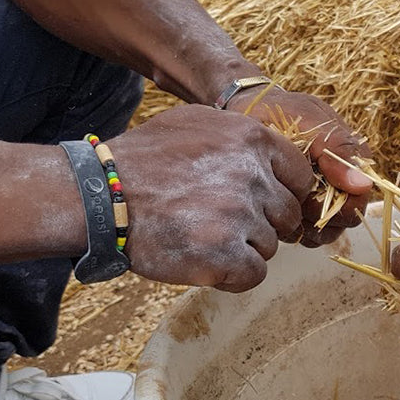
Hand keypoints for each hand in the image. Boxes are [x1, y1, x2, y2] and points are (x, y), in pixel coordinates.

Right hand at [110, 105, 313, 291]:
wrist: (99, 197)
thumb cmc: (145, 161)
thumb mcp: (197, 123)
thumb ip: (242, 138)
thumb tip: (277, 159)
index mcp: (251, 139)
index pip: (300, 176)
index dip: (285, 194)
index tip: (265, 204)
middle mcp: (252, 174)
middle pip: (287, 215)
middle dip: (263, 224)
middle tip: (223, 225)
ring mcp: (240, 215)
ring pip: (270, 245)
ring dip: (243, 249)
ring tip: (203, 237)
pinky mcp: (225, 254)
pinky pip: (254, 274)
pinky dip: (233, 276)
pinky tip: (206, 264)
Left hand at [228, 87, 372, 246]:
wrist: (248, 115)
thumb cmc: (282, 113)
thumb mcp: (310, 121)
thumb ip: (338, 150)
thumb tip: (363, 185)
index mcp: (356, 164)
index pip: (358, 202)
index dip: (336, 203)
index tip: (310, 188)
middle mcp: (345, 186)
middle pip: (343, 221)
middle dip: (316, 212)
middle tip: (290, 190)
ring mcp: (325, 203)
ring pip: (324, 233)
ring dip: (302, 221)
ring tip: (280, 194)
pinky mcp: (303, 215)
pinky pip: (304, 236)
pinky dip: (288, 225)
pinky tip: (274, 203)